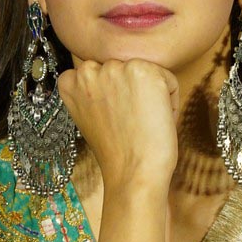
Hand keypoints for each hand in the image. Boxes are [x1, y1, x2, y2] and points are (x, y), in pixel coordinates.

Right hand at [58, 57, 178, 191]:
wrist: (132, 173)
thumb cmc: (116, 153)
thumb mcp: (89, 116)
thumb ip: (93, 92)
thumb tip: (112, 80)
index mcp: (70, 80)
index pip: (100, 73)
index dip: (113, 97)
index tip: (115, 119)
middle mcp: (89, 69)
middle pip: (123, 70)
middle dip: (132, 93)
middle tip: (131, 123)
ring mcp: (116, 68)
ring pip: (146, 73)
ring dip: (151, 96)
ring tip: (143, 123)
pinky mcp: (144, 71)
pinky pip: (169, 81)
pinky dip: (170, 102)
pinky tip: (156, 122)